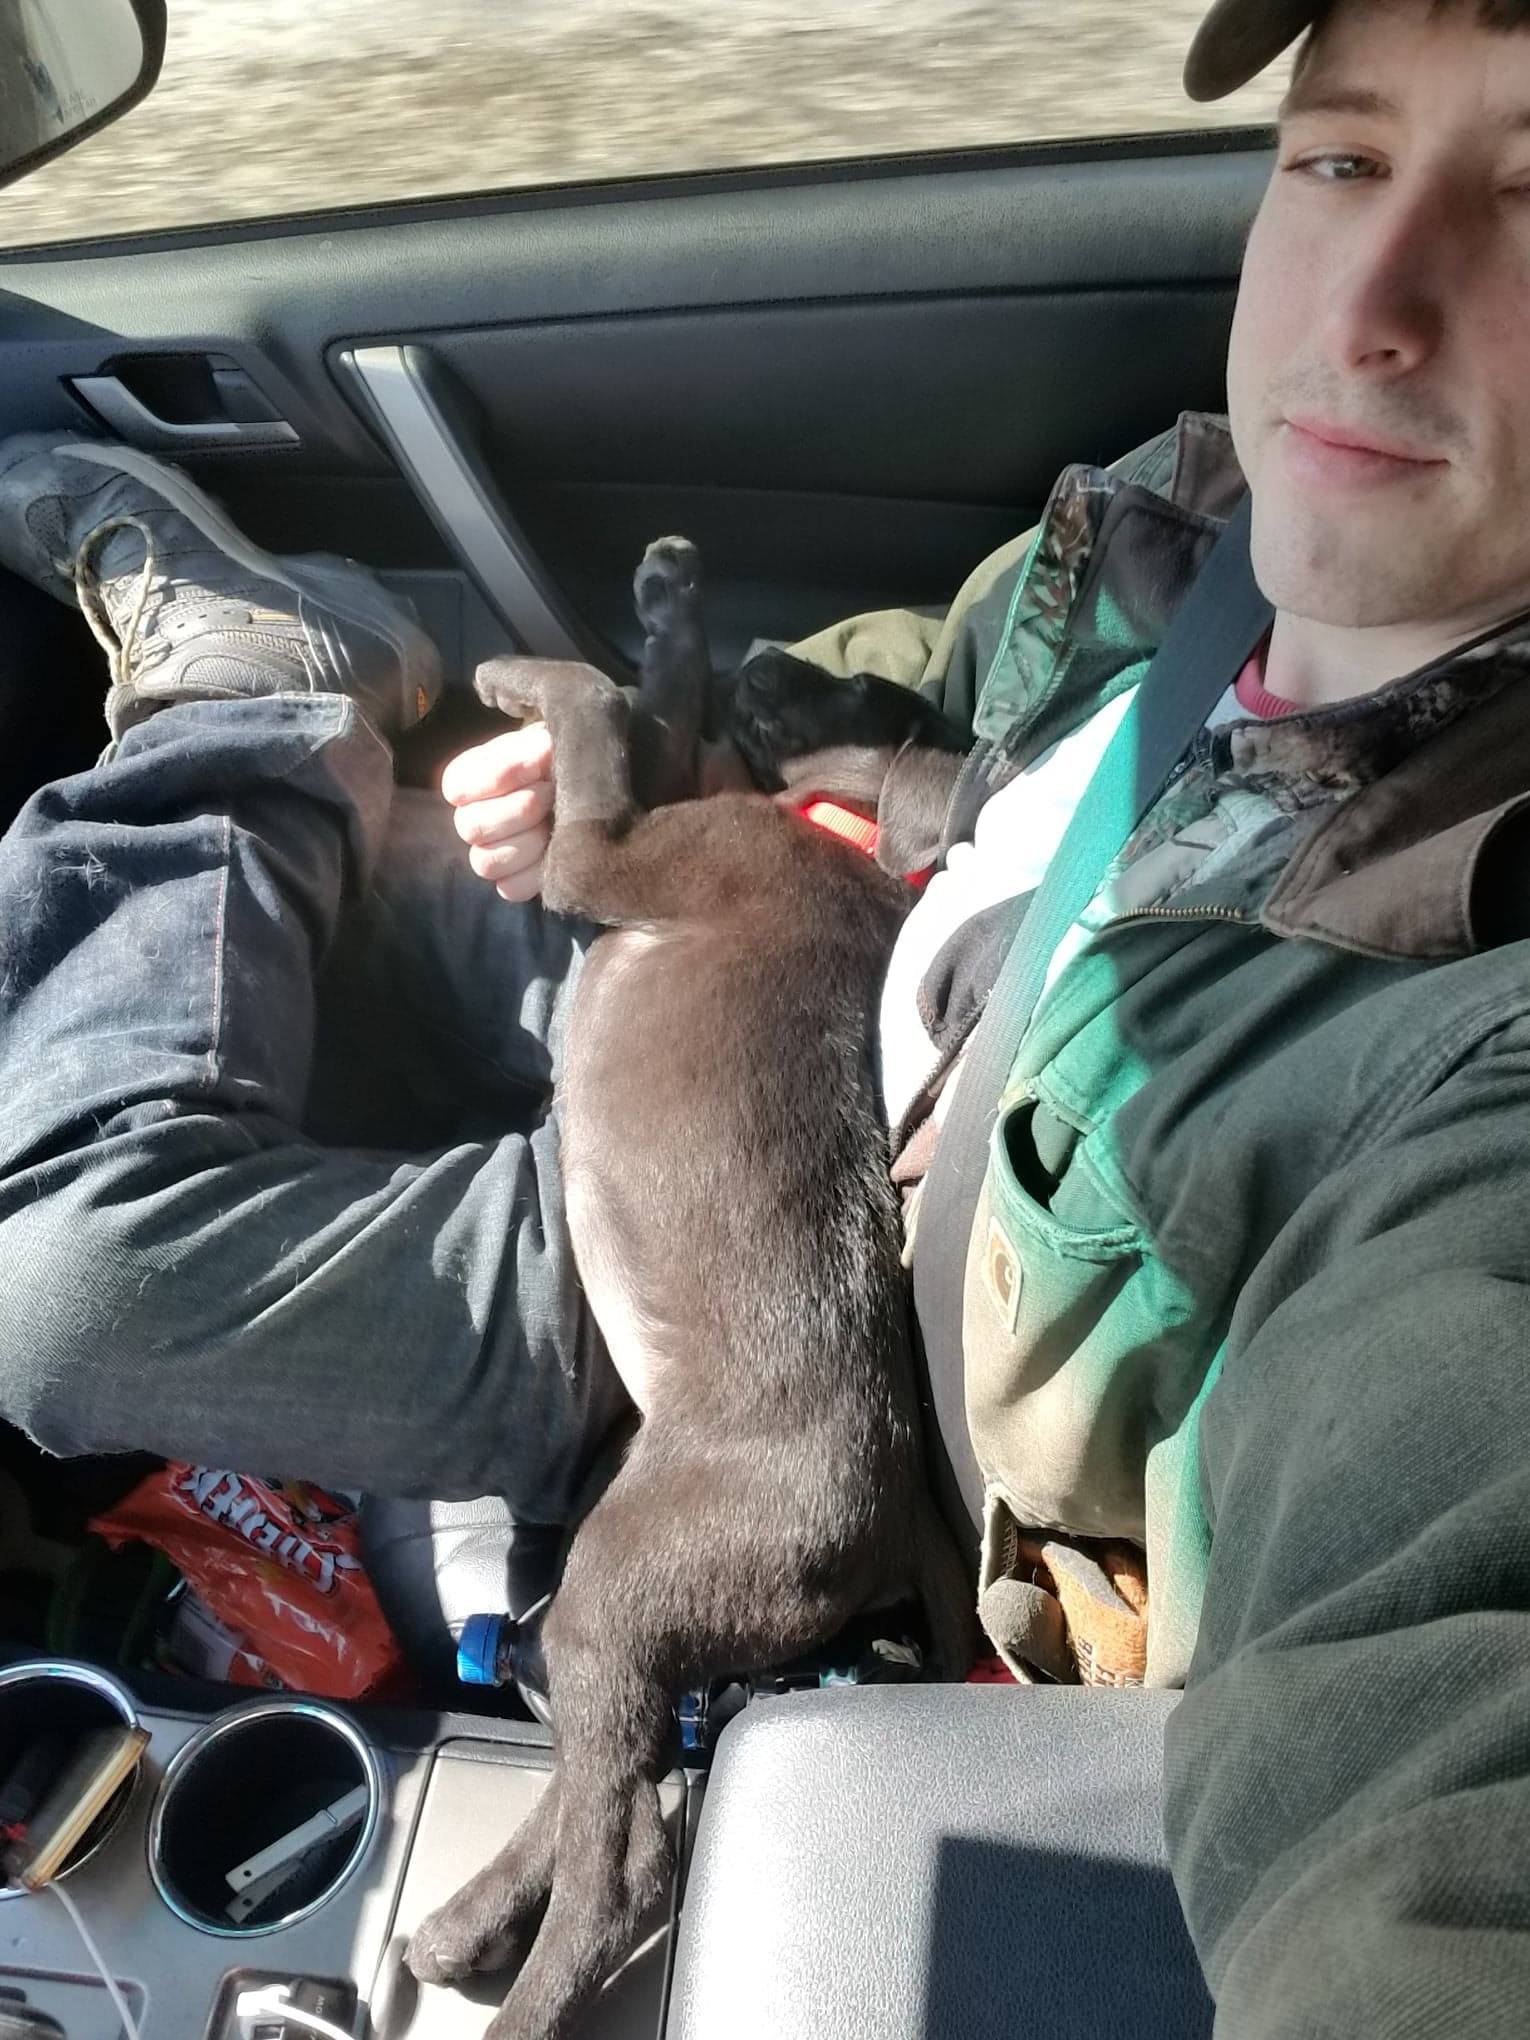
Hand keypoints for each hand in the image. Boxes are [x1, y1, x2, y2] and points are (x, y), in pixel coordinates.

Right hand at [441, 719, 554, 902]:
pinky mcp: (512, 882)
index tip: (538, 766)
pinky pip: (510, 888)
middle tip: (551, 794)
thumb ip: (536, 746)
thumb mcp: (547, 742)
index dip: (499, 777)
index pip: (457, 787)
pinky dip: (536, 871)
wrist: (588, 792)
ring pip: (486, 862)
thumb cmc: (559, 761)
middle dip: (521, 809)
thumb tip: (541, 752)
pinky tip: (555, 850)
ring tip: (556, 822)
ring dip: (530, 841)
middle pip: (470, 827)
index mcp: (468, 780)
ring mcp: (489, 854)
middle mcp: (471, 819)